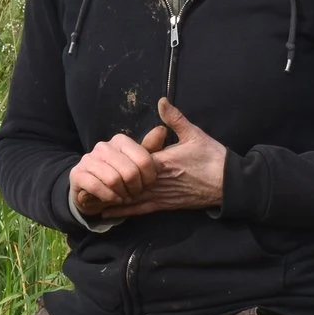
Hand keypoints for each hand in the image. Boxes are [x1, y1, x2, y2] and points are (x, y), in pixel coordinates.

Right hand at [69, 122, 169, 221]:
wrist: (90, 190)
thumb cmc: (118, 176)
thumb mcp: (136, 164)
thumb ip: (150, 149)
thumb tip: (161, 130)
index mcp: (120, 141)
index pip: (144, 159)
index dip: (149, 178)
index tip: (146, 185)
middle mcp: (103, 146)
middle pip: (129, 171)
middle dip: (135, 188)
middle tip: (134, 194)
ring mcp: (88, 159)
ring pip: (113, 179)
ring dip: (122, 194)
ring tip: (124, 197)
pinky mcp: (77, 174)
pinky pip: (96, 186)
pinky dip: (109, 197)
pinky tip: (113, 200)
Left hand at [82, 98, 228, 219]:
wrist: (230, 184)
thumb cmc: (213, 157)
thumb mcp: (195, 134)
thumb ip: (175, 119)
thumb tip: (161, 100)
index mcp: (165, 161)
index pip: (135, 162)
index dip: (117, 163)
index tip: (100, 160)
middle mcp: (160, 180)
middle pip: (127, 182)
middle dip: (107, 183)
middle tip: (83, 184)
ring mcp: (163, 195)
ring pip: (131, 198)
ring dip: (110, 199)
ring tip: (88, 200)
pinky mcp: (168, 205)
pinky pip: (142, 210)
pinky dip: (125, 212)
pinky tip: (109, 214)